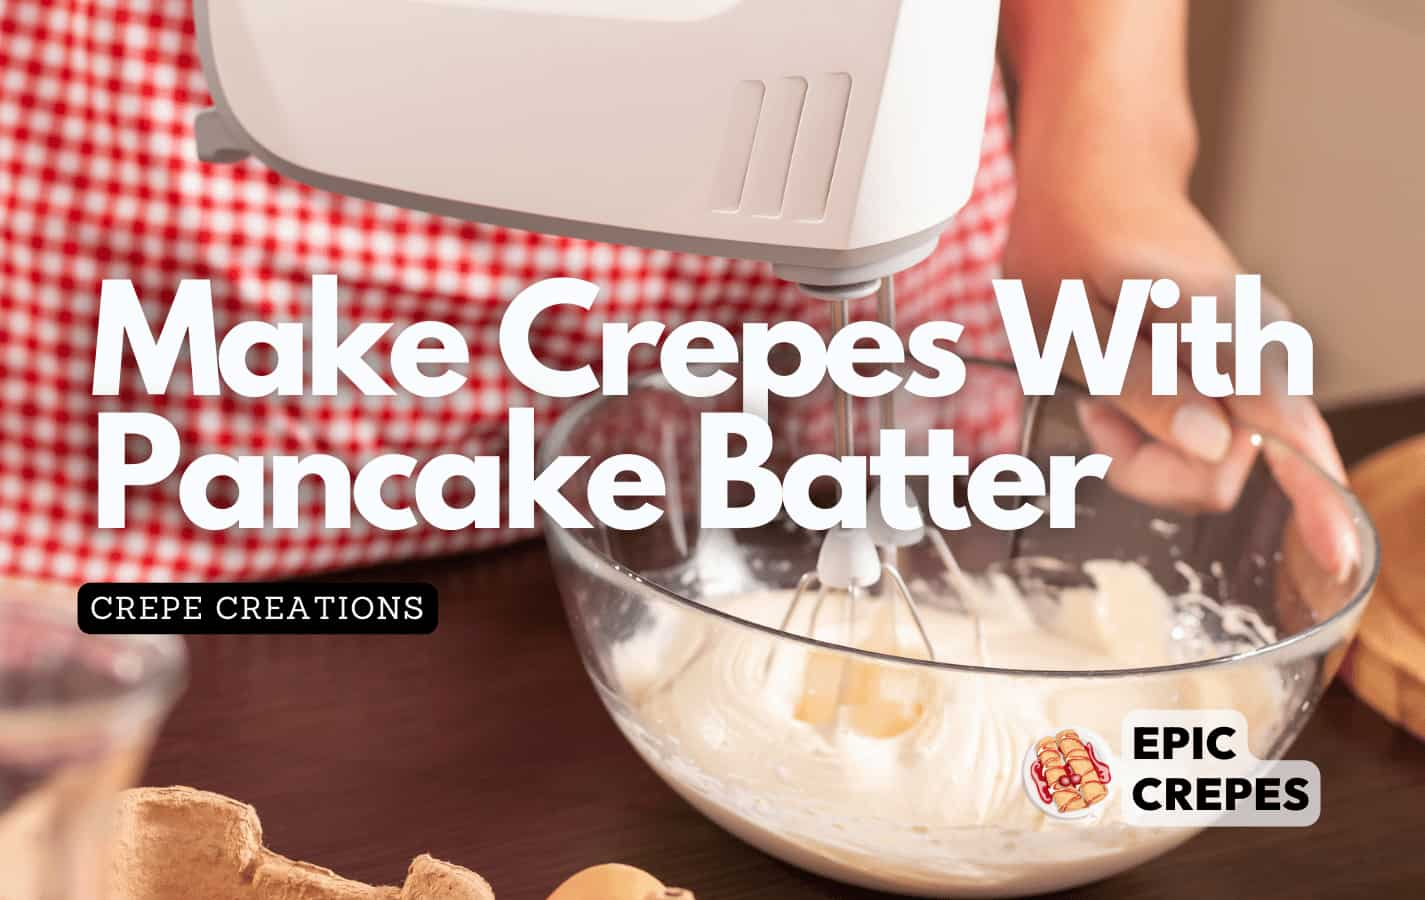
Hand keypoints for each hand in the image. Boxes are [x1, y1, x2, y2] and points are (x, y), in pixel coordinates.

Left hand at [1003, 168, 1359, 583]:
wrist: (1096, 174)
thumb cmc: (1075, 238)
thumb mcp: (1074, 318)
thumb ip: (1141, 383)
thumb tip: (1208, 444)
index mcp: (1224, 335)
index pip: (1288, 433)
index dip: (1316, 503)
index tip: (1340, 558)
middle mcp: (1250, 350)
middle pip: (1228, 465)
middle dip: (1155, 469)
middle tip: (1097, 423)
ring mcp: (1241, 359)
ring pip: (1207, 452)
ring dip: (1145, 445)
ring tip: (1095, 392)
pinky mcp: (1223, 364)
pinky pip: (1200, 425)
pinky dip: (1151, 428)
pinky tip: (1115, 398)